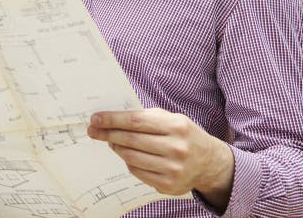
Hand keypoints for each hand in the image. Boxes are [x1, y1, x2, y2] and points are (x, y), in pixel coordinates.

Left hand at [87, 108, 233, 210]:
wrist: (209, 162)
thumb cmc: (183, 135)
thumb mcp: (170, 119)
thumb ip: (144, 117)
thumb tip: (111, 119)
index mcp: (176, 126)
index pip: (135, 121)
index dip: (112, 120)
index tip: (95, 119)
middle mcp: (176, 148)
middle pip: (131, 140)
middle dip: (108, 134)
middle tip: (94, 130)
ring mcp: (173, 169)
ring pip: (131, 157)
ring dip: (116, 148)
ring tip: (111, 141)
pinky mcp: (169, 185)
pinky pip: (137, 172)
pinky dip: (128, 162)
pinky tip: (127, 155)